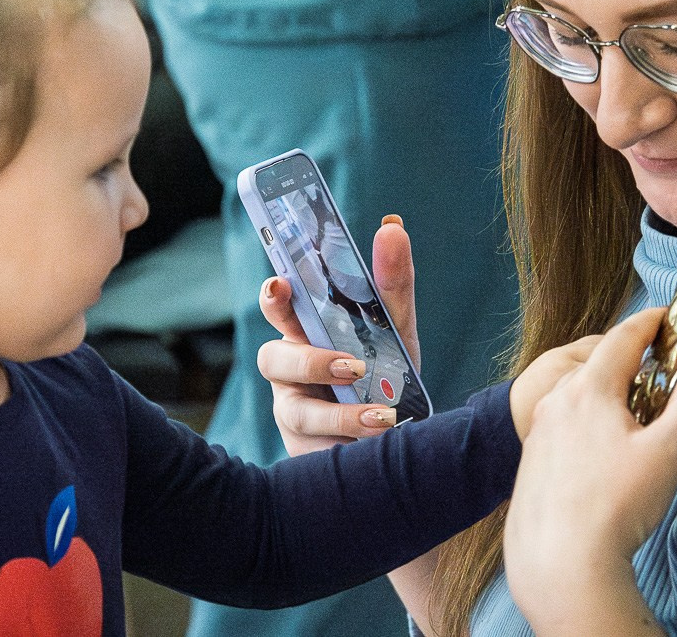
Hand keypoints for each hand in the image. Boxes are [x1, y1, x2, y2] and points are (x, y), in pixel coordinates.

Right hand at [256, 214, 419, 455]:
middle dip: (307, 361)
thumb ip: (392, 280)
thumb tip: (392, 224)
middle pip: (272, 359)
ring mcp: (294, 412)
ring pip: (295, 411)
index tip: (279, 284)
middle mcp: (291, 371)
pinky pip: (315, 450)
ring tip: (381, 416)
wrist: (404, 436)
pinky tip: (380, 442)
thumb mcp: (395, 325)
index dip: (273, 297)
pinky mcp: (305, 452)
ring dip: (339, 413)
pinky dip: (350, 444)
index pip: (278, 308)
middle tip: (351, 363)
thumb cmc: (385, 372)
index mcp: (306, 332)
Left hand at [502, 307, 676, 634]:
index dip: (652, 323)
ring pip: (579, 394)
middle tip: (667, 370)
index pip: (623, 336)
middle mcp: (556, 399)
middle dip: (634, 361)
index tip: (672, 317)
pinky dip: (589, 422)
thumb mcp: (671, 448)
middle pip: (599, 363)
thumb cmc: (618, 507)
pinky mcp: (532, 457)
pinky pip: (564, 423)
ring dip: (610, 394)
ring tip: (642, 419)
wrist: (560, 563)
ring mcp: (539, 428)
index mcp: (588, 387)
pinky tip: (609, 456)